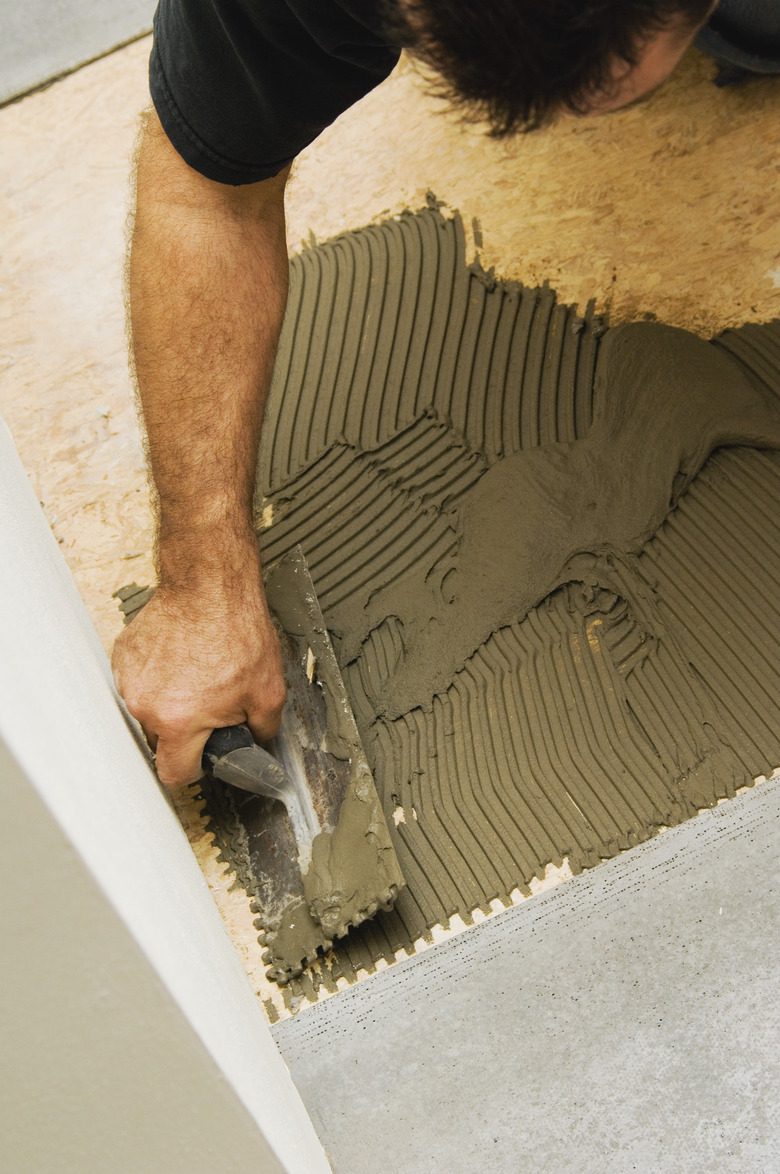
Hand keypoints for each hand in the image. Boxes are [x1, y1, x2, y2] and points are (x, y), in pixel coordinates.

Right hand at [112, 577, 285, 786]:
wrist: (210, 584)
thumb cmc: (236, 630)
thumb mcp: (268, 691)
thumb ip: (262, 730)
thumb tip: (259, 743)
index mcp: (178, 720)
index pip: (173, 773)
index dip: (193, 769)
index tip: (202, 758)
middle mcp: (146, 703)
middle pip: (160, 740)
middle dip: (184, 731)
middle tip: (209, 706)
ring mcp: (130, 679)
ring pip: (148, 710)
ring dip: (169, 702)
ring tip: (196, 676)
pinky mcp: (123, 656)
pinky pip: (139, 682)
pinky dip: (158, 677)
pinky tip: (181, 659)